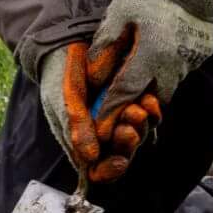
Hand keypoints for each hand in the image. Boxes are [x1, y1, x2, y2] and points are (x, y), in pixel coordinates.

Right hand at [38, 36, 162, 185]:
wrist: (69, 41)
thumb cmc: (61, 74)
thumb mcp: (65, 99)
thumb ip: (77, 126)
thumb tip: (91, 158)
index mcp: (81, 140)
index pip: (97, 170)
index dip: (109, 171)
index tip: (120, 161)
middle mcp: (102, 133)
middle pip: (122, 154)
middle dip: (127, 144)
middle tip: (128, 128)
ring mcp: (119, 118)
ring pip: (138, 135)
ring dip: (140, 126)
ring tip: (137, 109)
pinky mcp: (133, 102)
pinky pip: (149, 115)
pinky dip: (152, 111)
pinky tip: (148, 101)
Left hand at [94, 0, 212, 109]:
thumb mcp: (118, 15)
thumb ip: (106, 47)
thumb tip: (94, 77)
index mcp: (151, 55)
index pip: (127, 92)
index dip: (112, 111)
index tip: (101, 127)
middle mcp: (175, 65)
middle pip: (153, 97)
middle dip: (137, 103)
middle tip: (120, 102)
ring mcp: (192, 60)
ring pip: (169, 84)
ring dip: (153, 85)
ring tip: (137, 77)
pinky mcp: (202, 52)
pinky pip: (180, 69)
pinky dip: (166, 69)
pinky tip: (156, 57)